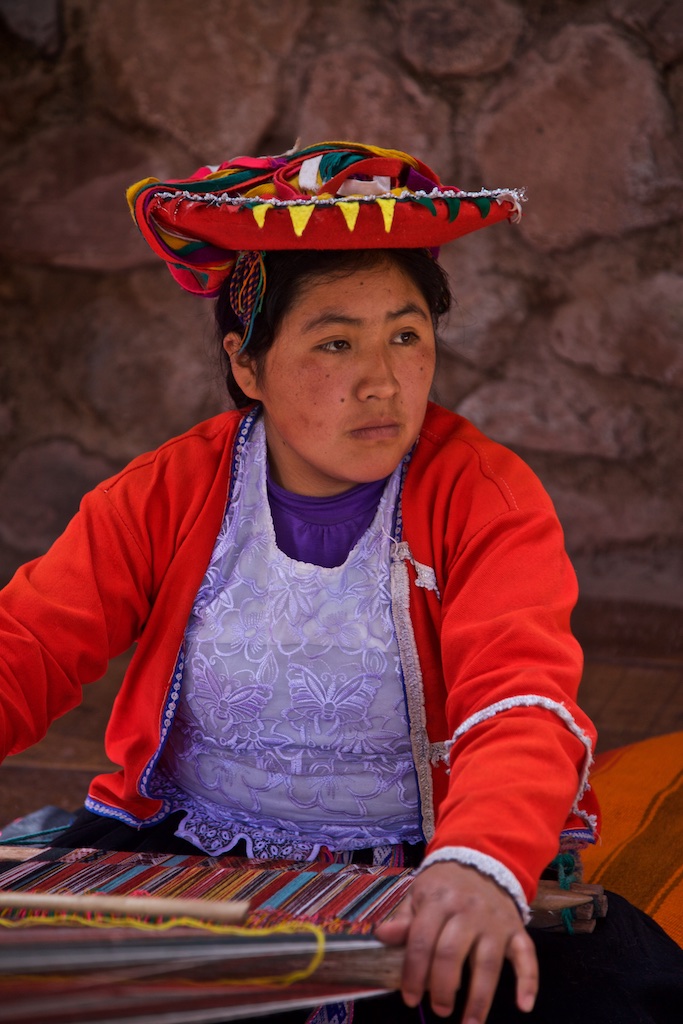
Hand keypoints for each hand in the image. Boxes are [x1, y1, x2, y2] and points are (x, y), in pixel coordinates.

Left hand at [374, 861, 537, 1021]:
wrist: (481, 858)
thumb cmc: (444, 885)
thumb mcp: (419, 893)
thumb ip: (404, 918)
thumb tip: (383, 936)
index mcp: (438, 900)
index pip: (422, 940)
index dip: (414, 972)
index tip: (409, 998)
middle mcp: (468, 910)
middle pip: (452, 953)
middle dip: (443, 987)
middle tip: (438, 1010)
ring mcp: (495, 921)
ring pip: (488, 962)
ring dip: (479, 997)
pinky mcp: (516, 930)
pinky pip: (526, 955)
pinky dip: (529, 981)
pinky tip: (523, 1005)